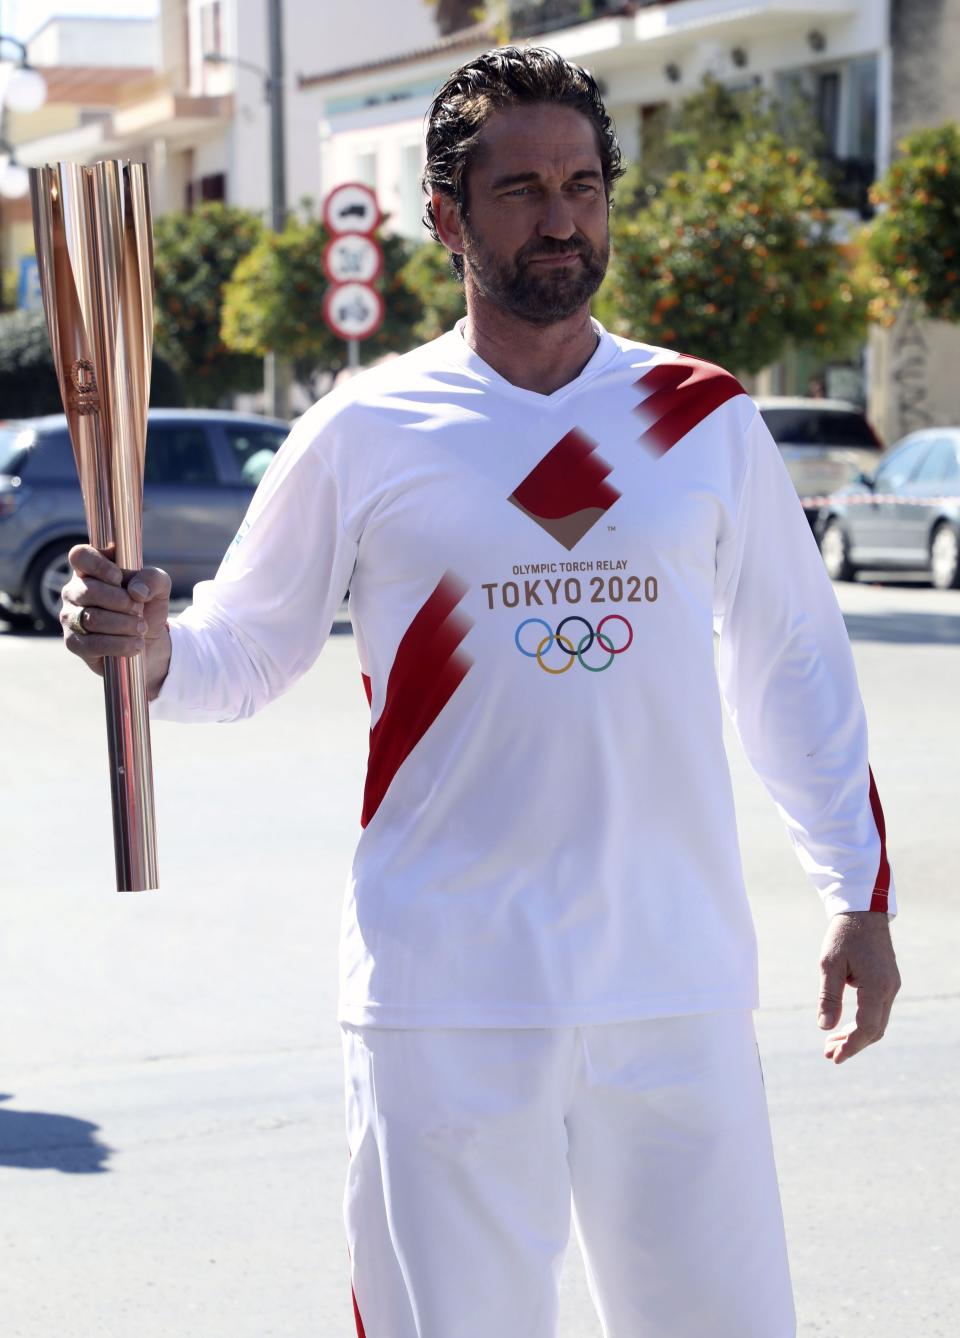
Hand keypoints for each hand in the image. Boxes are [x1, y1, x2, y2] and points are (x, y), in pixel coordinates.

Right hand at [61, 544, 172, 698]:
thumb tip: (136, 591)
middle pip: (88, 590)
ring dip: (124, 624)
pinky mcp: (74, 643)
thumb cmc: (146, 606)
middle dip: (121, 602)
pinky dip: (119, 645)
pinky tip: (135, 644)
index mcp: (91, 569)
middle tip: (139, 609)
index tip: (118, 578)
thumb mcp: (159, 587)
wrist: (149, 640)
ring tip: (141, 628)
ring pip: (92, 618)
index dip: (99, 566)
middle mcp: (75, 591)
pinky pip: (92, 644)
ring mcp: (70, 617)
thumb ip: (153, 579)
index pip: (80, 556)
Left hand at [818, 910, 900, 1063]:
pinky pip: (877, 1011)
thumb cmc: (844, 936)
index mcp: (877, 986)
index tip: (834, 1057)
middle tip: (828, 1055)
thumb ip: (829, 997)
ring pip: (877, 1022)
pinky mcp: (887, 983)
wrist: (863, 913)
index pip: (866, 1027)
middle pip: (874, 1030)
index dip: (851, 1046)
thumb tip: (824, 1027)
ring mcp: (891, 986)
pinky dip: (861, 1023)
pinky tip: (842, 1027)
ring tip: (831, 1045)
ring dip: (856, 1036)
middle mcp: (889, 990)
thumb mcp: (829, 965)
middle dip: (852, 1045)